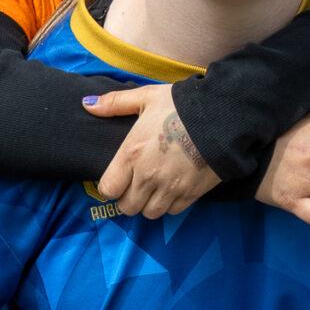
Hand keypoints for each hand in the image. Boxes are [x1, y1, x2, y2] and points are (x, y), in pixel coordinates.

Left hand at [86, 87, 219, 217]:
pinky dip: (170, 204)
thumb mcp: (146, 97)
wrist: (223, 116)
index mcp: (131, 154)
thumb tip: (87, 105)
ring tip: (154, 188)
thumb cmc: (180, 105)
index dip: (111, 186)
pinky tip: (173, 188)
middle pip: (127, 207)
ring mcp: (170, 188)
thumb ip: (115, 103)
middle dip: (128, 198)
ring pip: (150, 213)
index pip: (108, 189)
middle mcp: (147, 176)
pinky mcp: (191, 194)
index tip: (117, 179)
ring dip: (149, 203)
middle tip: (135, 185)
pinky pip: (173, 211)